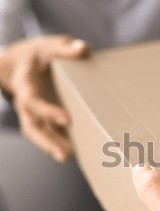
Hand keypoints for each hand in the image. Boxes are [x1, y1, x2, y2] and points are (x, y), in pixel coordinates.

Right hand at [0, 36, 89, 162]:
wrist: (19, 65)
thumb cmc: (37, 56)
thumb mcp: (47, 46)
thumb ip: (63, 47)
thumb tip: (84, 49)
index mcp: (26, 85)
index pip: (33, 101)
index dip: (48, 111)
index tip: (68, 119)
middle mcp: (27, 104)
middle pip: (33, 126)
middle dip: (48, 141)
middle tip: (65, 155)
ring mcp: (34, 114)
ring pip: (39, 134)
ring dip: (52, 148)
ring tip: (68, 158)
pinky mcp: (44, 120)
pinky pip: (49, 135)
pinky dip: (60, 144)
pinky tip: (77, 154)